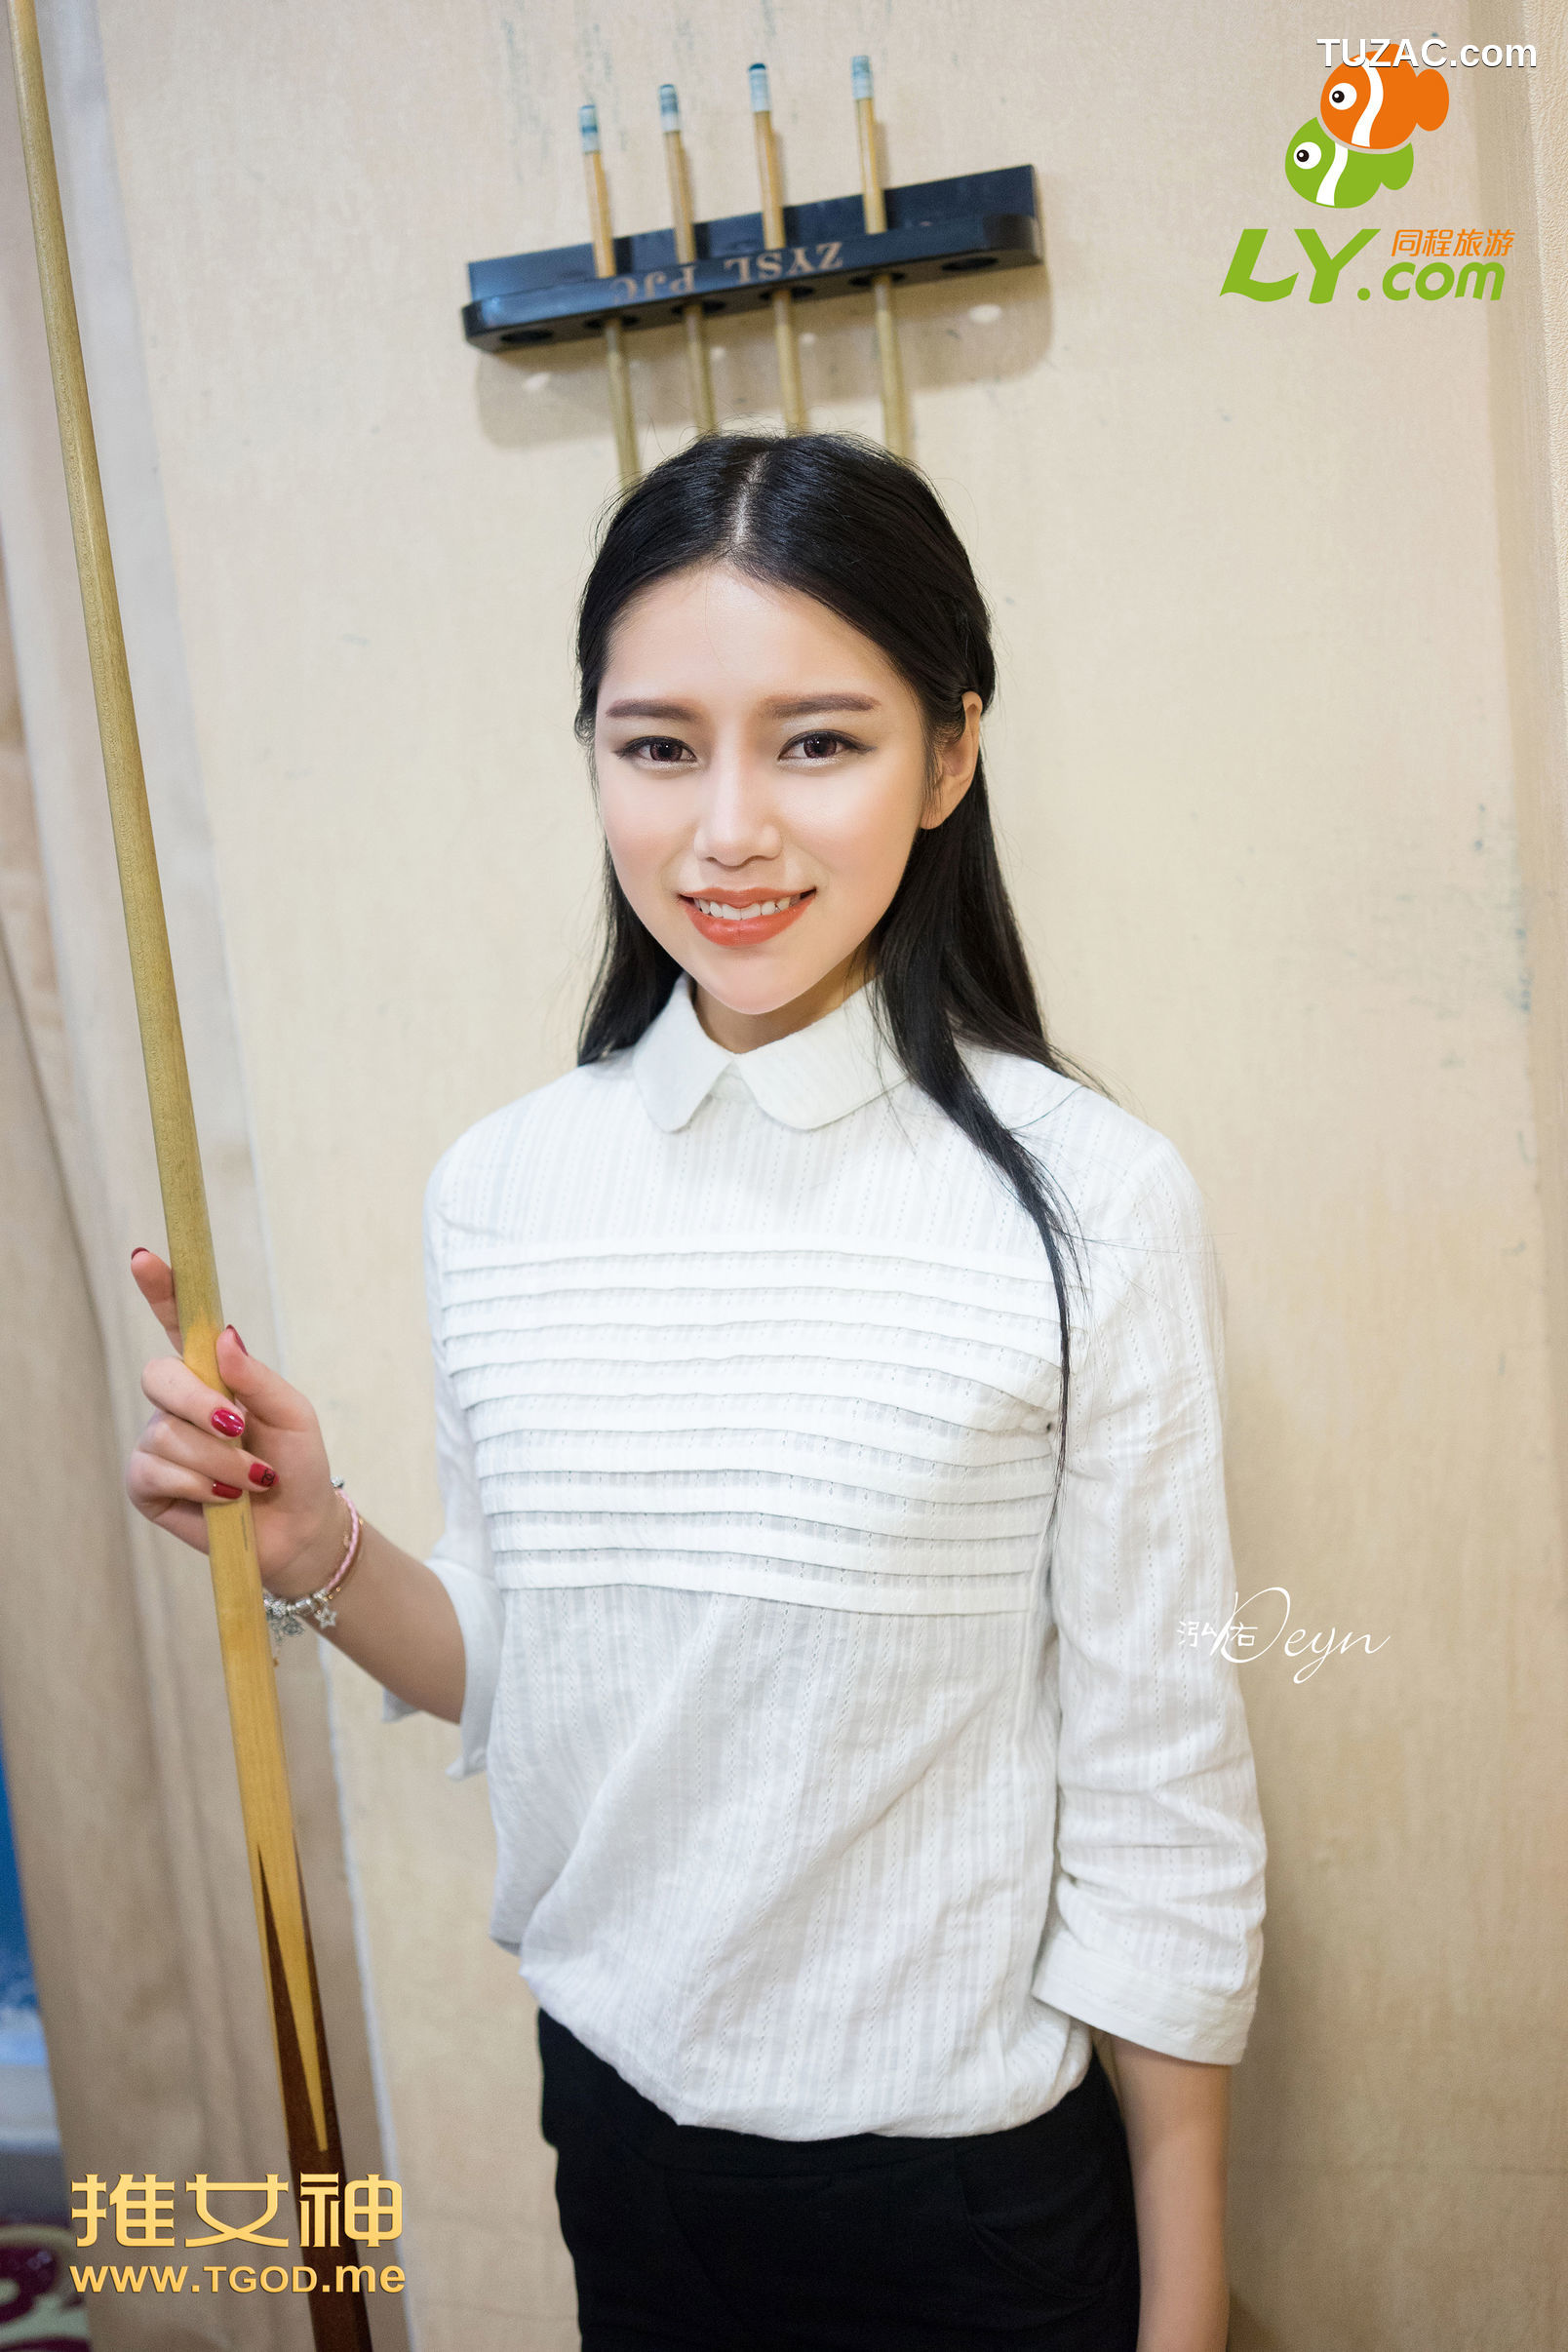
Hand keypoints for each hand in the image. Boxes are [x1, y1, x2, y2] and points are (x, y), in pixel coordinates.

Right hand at [125, 1248, 343, 1598]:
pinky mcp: (147, 1485)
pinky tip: (223, 1497)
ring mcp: (159, 1443)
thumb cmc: (298, 1465)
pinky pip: (154, 1470)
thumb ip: (256, 1377)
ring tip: (253, 1479)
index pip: (178, 1324)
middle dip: (198, 1403)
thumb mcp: (292, 1414)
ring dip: (218, 1460)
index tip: (142, 1257)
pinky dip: (197, 1484)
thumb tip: (224, 1337)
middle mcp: (179, 1404)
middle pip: (157, 1375)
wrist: (299, 1529)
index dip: (160, 1290)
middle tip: (237, 1426)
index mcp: (213, 1375)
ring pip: (164, 1432)